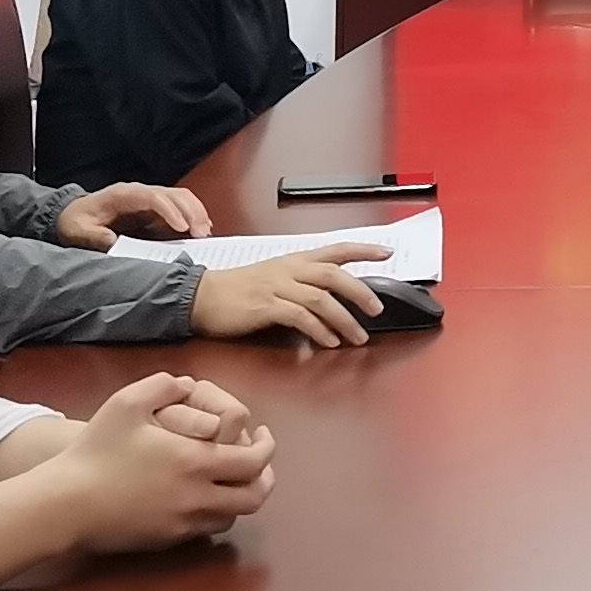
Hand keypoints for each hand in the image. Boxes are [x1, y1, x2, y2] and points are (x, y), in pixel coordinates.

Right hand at [49, 372, 272, 553]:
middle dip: (265, 476)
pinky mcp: (169, 539)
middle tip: (258, 460)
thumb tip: (189, 384)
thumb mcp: (127, 403)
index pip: (255, 461)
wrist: (68, 503)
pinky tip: (202, 495)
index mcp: (196, 461)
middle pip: (255, 496)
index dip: (267, 447)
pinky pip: (206, 528)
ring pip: (233, 515)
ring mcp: (185, 523)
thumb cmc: (97, 451)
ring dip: (241, 495)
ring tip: (233, 478)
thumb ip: (164, 385)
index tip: (262, 434)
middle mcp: (199, 497)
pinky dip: (215, 511)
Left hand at [59, 181, 210, 248]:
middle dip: (191, 211)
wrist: (74, 215)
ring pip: (181, 198)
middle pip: (174, 194)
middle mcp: (141, 193)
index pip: (153, 197)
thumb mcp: (79, 230)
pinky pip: (180, 209)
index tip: (182, 228)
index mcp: (124, 195)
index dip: (169, 211)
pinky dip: (193, 217)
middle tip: (202, 234)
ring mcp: (150, 200)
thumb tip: (115, 243)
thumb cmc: (77, 221)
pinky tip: (201, 231)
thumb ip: (95, 236)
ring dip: (196, 213)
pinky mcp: (155, 211)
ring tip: (205, 234)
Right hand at [194, 246, 389, 347]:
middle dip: (360, 291)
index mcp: (294, 260)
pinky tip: (328, 341)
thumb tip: (333, 300)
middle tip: (377, 309)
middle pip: (333, 275)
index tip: (387, 252)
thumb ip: (303, 285)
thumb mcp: (275, 277)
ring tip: (357, 337)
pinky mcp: (265, 306)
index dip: (363, 249)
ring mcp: (277, 287)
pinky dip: (318, 330)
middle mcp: (289, 269)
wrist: (204, 296)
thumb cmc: (240, 290)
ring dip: (344, 319)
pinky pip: (299, 317)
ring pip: (320, 298)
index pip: (335, 250)